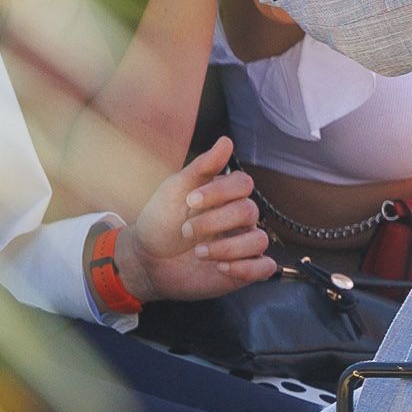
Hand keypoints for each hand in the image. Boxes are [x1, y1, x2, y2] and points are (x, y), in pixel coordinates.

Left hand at [114, 136, 277, 302]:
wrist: (146, 261)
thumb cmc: (160, 222)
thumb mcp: (174, 191)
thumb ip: (202, 167)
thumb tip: (226, 141)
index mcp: (224, 197)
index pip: (243, 184)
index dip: (220, 191)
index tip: (190, 201)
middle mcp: (238, 219)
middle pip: (249, 212)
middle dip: (215, 222)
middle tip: (186, 231)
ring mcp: (242, 244)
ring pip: (259, 240)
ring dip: (227, 248)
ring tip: (199, 253)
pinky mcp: (243, 270)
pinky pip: (264, 267)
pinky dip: (247, 267)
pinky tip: (221, 267)